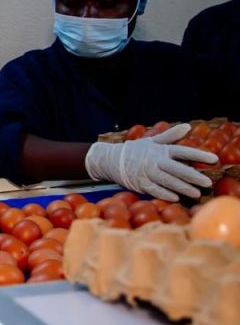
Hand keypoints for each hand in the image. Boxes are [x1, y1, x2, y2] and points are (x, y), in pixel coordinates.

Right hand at [84, 123, 216, 200]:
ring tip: (196, 193)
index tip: (214, 159)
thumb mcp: (151, 141)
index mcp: (160, 149)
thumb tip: (187, 126)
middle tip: (207, 183)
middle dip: (193, 176)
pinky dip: (165, 194)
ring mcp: (147, 172)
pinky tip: (176, 198)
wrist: (110, 159)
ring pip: (168, 181)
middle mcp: (155, 160)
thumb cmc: (134, 150)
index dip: (198, 155)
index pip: (183, 151)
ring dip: (183, 188)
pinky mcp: (139, 182)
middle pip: (177, 168)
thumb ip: (170, 136)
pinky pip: (154, 189)